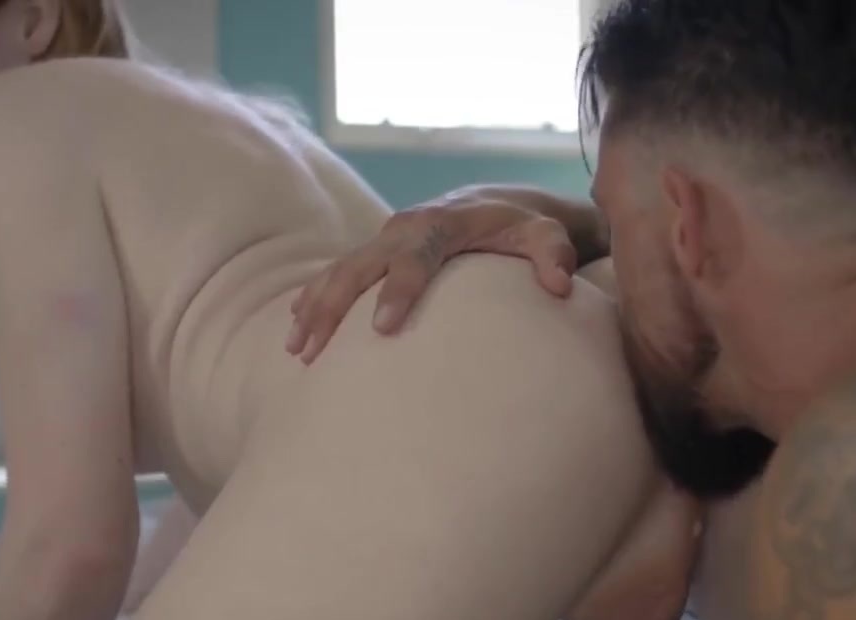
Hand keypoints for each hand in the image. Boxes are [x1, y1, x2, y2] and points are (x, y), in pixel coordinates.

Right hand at [286, 185, 579, 362]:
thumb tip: (560, 284)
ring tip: (295, 350)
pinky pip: (337, 273)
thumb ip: (554, 254)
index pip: (415, 258)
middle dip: (333, 306)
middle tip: (312, 350)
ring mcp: (384, 240)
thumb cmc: (522, 229)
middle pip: (359, 266)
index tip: (383, 329)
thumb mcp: (547, 235)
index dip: (398, 291)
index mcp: (440, 224)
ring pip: (339, 270)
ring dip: (314, 308)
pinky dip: (314, 297)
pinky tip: (296, 328)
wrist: (494, 206)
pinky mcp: (376, 252)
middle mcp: (404, 228)